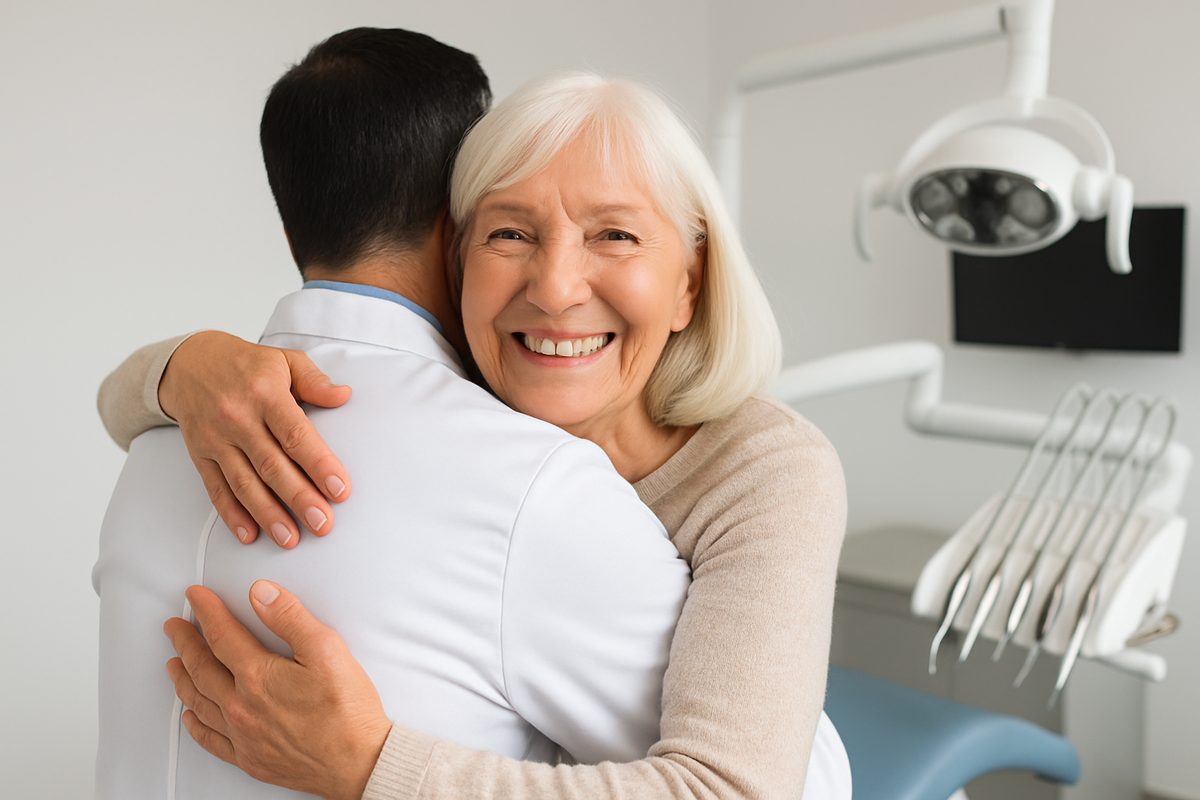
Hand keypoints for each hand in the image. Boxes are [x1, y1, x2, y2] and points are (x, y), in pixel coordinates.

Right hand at [160, 331, 352, 546]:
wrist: (188, 364)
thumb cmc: (248, 365)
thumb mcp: (285, 361)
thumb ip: (315, 381)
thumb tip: (344, 396)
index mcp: (265, 393)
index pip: (295, 433)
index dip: (318, 463)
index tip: (339, 489)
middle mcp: (238, 418)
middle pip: (271, 465)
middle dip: (299, 498)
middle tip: (323, 525)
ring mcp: (216, 440)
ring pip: (244, 483)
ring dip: (268, 514)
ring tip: (291, 539)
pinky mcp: (201, 456)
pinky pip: (216, 490)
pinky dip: (232, 515)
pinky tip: (250, 535)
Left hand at [163, 583, 392, 799]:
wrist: (359, 762)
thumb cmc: (348, 709)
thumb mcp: (327, 650)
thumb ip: (291, 618)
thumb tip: (261, 593)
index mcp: (258, 677)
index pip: (221, 636)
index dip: (206, 612)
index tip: (194, 597)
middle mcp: (242, 707)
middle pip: (201, 668)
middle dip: (185, 643)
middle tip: (174, 627)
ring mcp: (243, 736)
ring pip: (199, 702)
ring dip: (183, 678)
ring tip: (174, 663)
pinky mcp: (250, 758)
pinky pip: (210, 739)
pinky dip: (195, 724)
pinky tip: (190, 716)